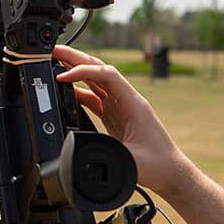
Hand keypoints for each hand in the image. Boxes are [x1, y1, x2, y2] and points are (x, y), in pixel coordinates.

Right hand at [53, 45, 189, 195]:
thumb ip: (112, 156)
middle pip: (99, 69)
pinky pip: (94, 96)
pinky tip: (66, 91)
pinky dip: (78, 90)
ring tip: (55, 63)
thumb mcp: (135, 162)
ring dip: (75, 70)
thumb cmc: (158, 165)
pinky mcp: (114, 115)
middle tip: (53, 51)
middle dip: (76, 58)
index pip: (107, 75)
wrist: (170, 172)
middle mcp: (126, 100)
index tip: (64, 76)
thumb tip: (87, 154)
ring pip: (95, 80)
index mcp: (133, 103)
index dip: (84, 71)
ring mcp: (120, 106)